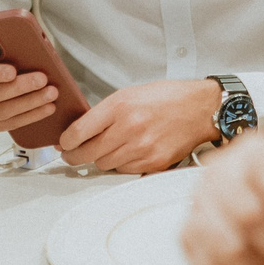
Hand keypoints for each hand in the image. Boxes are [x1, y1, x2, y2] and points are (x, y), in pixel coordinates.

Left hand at [58, 79, 221, 174]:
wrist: (200, 109)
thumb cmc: (166, 98)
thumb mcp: (130, 93)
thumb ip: (104, 112)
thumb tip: (80, 131)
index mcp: (120, 107)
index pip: (79, 132)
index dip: (66, 141)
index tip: (63, 144)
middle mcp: (129, 129)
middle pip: (88, 154)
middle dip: (75, 155)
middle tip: (71, 154)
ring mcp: (142, 148)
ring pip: (104, 165)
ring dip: (100, 159)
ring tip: (105, 149)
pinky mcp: (153, 163)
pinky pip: (124, 171)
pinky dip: (121, 164)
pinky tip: (126, 153)